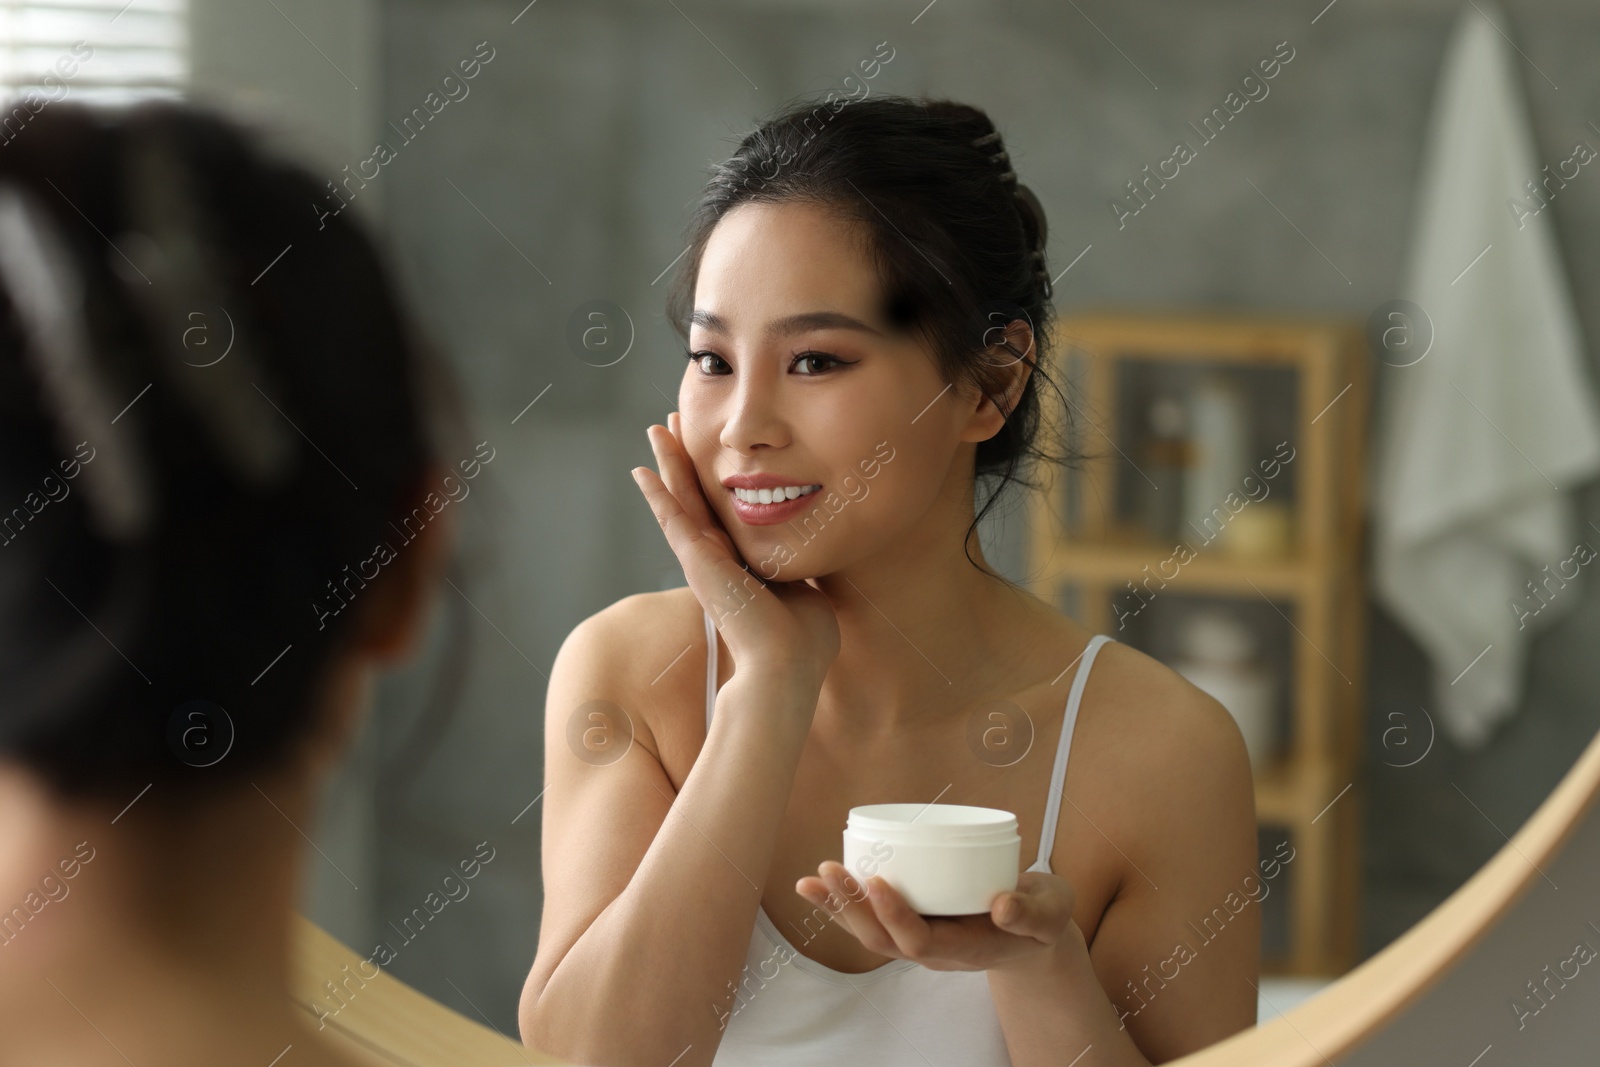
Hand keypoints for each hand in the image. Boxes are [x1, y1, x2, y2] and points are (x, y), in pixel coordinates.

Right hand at [631, 413, 839, 686]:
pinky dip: (657, 495)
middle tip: (674, 426)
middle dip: (687, 460)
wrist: (788, 665)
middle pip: (697, 498)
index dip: (716, 482)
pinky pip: (673, 520)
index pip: (725, 515)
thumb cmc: (805, 641)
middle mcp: (718, 561)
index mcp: (743, 567)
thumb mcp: (805, 592)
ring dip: (669, 464)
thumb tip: (814, 559)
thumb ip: (800, 573)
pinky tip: (641, 470)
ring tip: (656, 430)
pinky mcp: (697, 563)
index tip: (714, 452)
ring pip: (680, 500)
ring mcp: (704, 561)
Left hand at [795, 860, 1082, 973]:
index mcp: (965, 949)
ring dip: (838, 908)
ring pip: (870, 933)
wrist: (1035, 935)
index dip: (895, 915)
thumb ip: (1033, 913)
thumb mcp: (1051, 915)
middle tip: (830, 871)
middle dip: (853, 908)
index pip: (920, 940)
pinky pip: (870, 920)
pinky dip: (841, 904)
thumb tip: (1004, 905)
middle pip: (883, 940)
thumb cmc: (1041, 919)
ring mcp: (920, 940)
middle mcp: (934, 951)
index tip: (879, 882)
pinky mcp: (912, 924)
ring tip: (810, 880)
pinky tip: (817, 884)